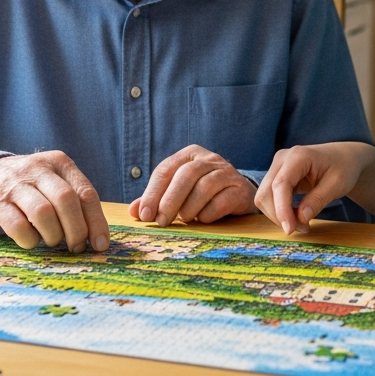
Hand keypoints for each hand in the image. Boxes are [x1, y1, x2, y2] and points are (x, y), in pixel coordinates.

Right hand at [0, 151, 109, 251]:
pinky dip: (30, 240)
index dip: (96, 222)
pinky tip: (31, 240)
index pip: (85, 193)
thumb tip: (97, 237)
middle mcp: (38, 169)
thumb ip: (75, 201)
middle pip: (66, 201)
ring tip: (52, 241)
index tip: (100, 245)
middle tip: (76, 247)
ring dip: (53, 235)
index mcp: (60, 163)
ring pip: (43, 213)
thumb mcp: (53, 181)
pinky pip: (18, 226)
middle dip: (76, 230)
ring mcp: (15, 184)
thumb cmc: (30, 186)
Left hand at [129, 145, 257, 225]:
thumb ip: (157, 198)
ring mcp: (227, 172)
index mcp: (189, 154)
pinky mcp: (240, 189)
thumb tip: (134, 211)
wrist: (239, 193)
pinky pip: (222, 201)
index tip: (144, 215)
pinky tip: (203, 220)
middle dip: (170, 200)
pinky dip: (208, 213)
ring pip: (205, 186)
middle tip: (161, 222)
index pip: (165, 169)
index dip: (152, 193)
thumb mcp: (178, 191)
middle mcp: (209, 158)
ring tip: (184, 220)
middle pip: (185, 175)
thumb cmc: (202, 192)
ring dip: (190, 207)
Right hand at [254, 141, 372, 234]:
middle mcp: (282, 159)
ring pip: (264, 197)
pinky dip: (280, 210)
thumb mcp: (337, 185)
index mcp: (298, 156)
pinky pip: (270, 197)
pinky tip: (296, 215)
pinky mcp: (277, 176)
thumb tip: (301, 218)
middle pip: (266, 192)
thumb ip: (318, 200)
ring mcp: (277, 167)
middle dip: (279, 215)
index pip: (280, 184)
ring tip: (302, 223)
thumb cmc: (343, 167)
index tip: (290, 229)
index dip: (281, 209)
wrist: (344, 157)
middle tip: (303, 228)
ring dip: (278, 215)